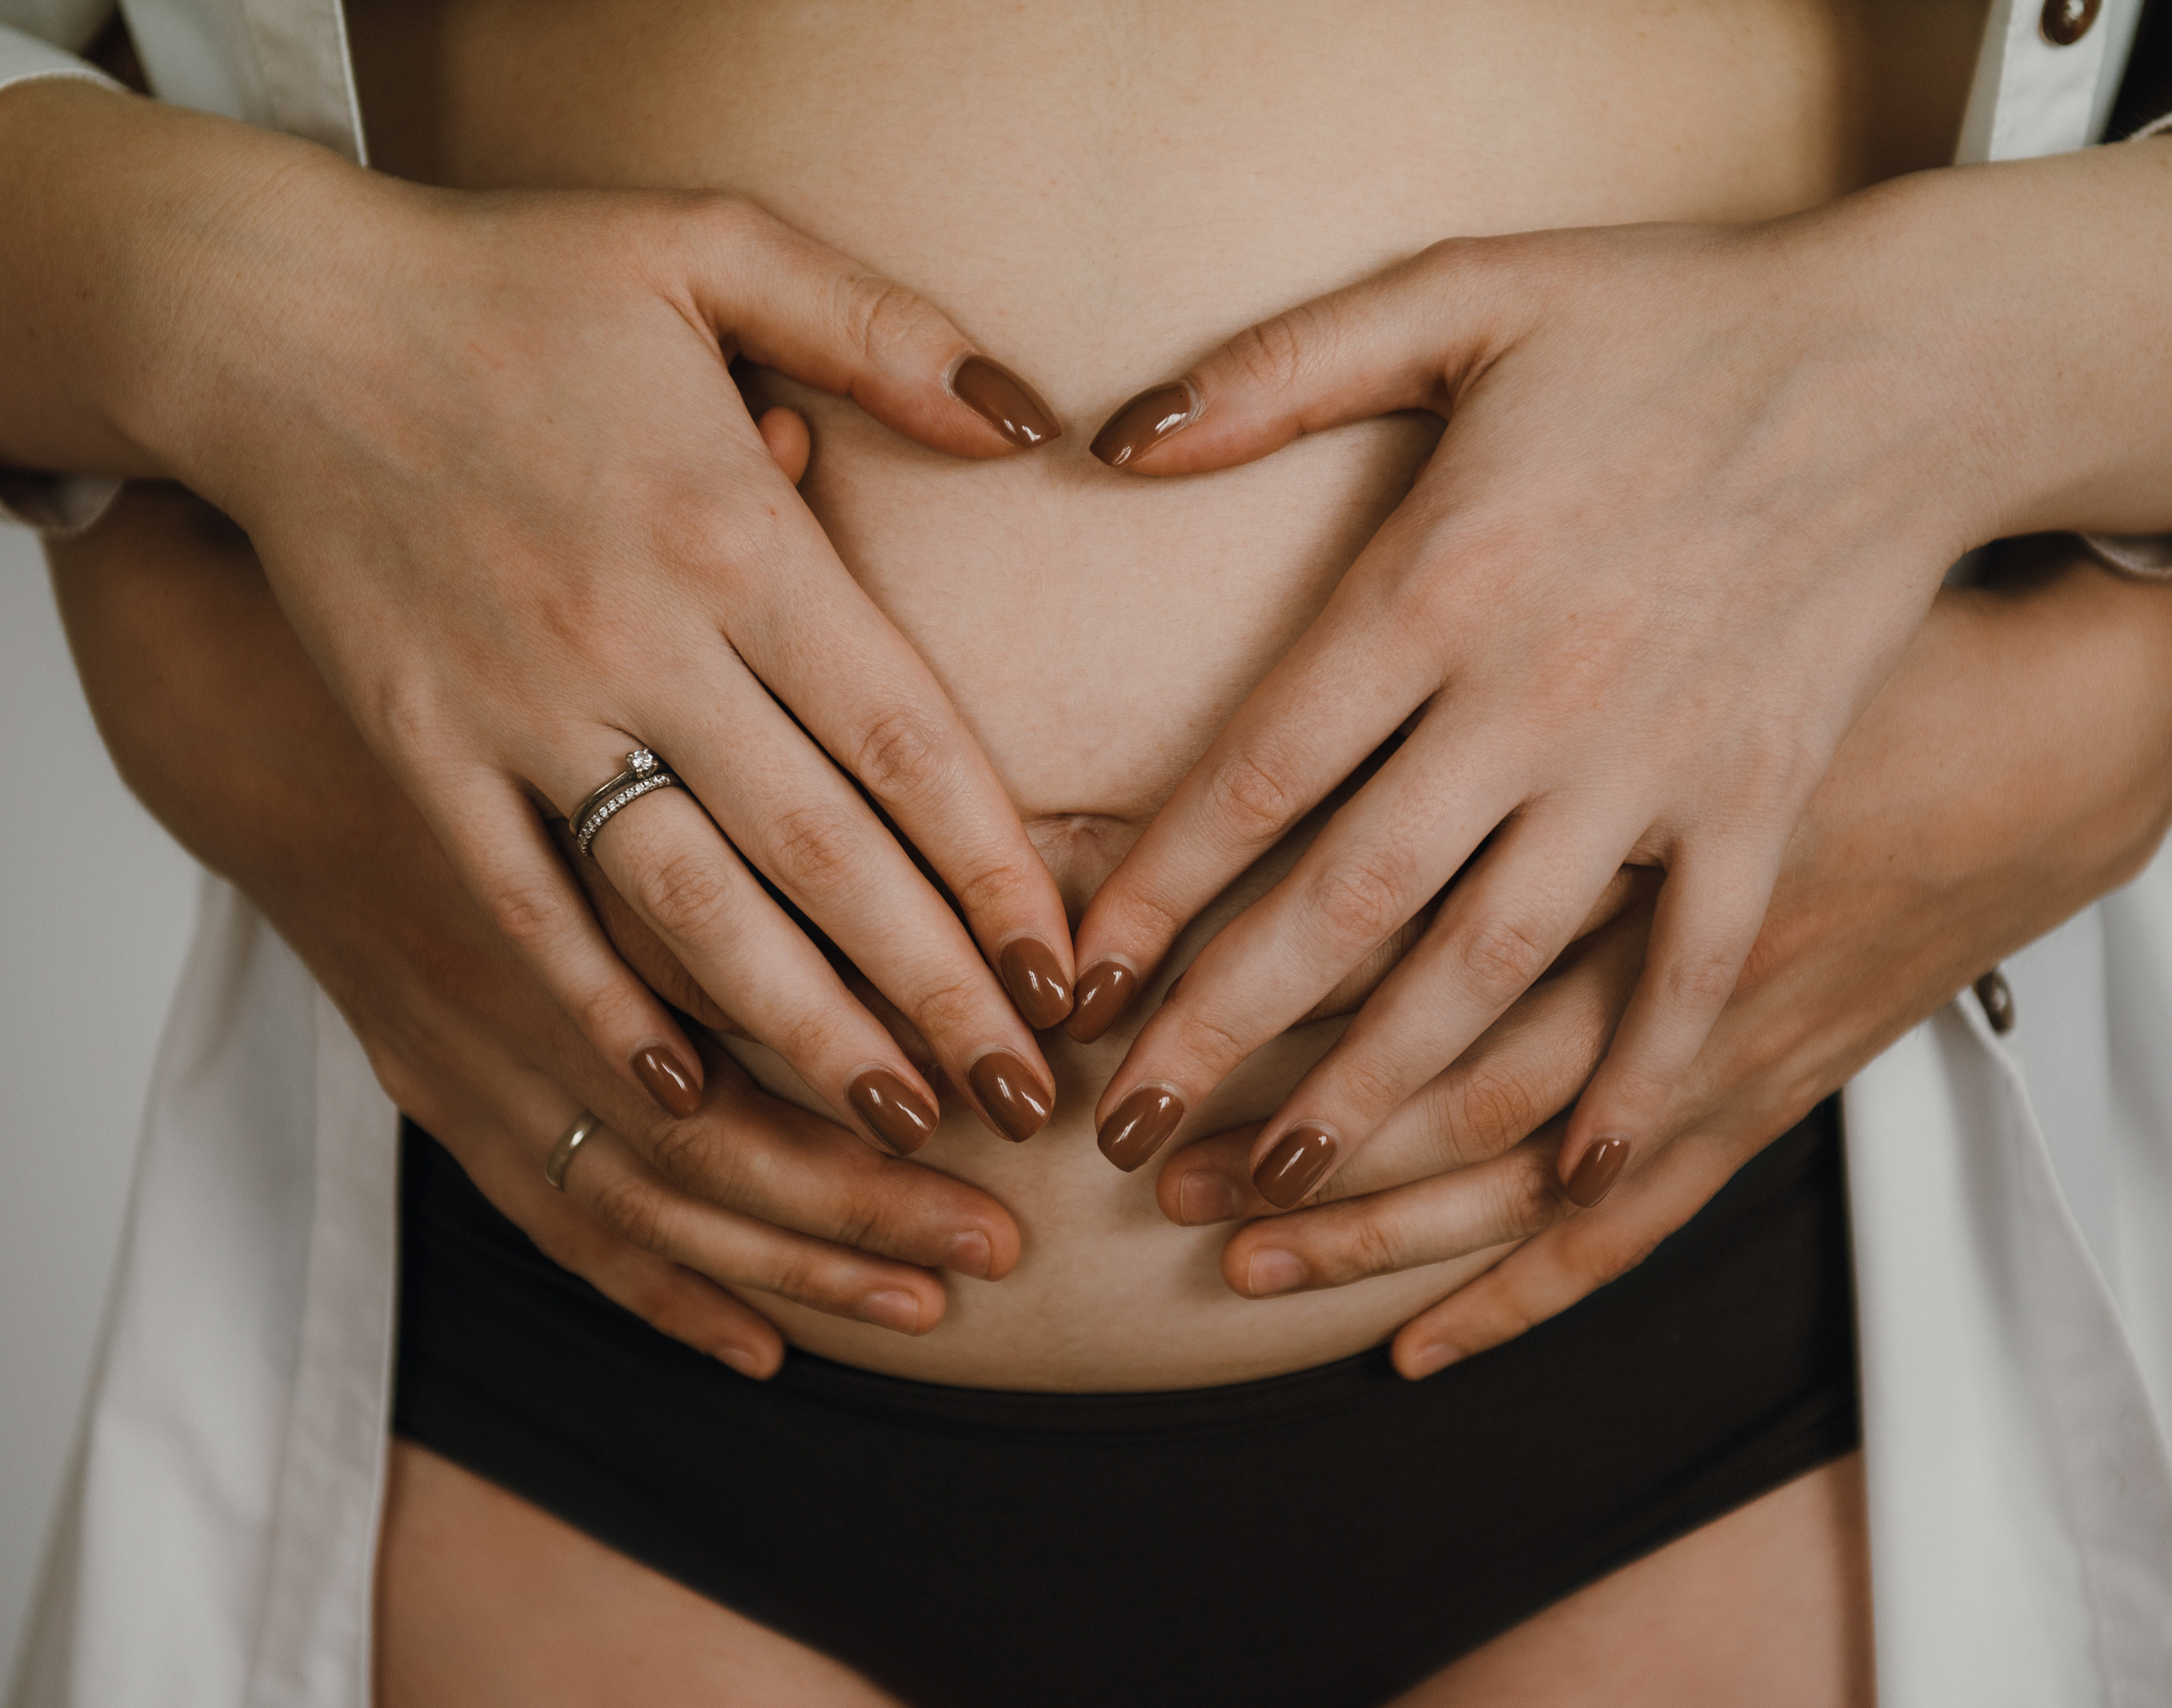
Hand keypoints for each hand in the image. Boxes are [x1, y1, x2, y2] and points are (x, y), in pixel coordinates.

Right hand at [4, 78, 1074, 1151]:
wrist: (272, 319)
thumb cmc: (512, 281)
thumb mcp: (711, 242)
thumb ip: (882, 326)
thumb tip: (1032, 413)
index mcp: (732, 529)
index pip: (903, 734)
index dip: (997, 867)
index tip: (1065, 972)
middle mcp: (637, 634)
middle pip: (819, 849)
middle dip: (933, 988)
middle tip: (1023, 1102)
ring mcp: (520, 706)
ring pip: (685, 904)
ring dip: (801, 1028)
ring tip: (901, 1127)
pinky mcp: (421, 750)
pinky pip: (521, 901)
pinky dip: (598, 1002)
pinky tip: (681, 1092)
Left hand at [1074, 136, 2171, 1206]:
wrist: (1913, 360)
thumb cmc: (1675, 320)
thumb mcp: (1463, 292)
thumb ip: (1280, 366)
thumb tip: (1115, 432)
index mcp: (1439, 579)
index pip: (1258, 772)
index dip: (1151, 891)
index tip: (1071, 984)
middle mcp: (1533, 696)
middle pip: (1346, 902)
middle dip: (1220, 1032)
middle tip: (1124, 1135)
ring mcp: (1656, 767)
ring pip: (1492, 966)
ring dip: (1379, 1089)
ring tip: (1283, 1185)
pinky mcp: (1762, 805)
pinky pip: (1690, 972)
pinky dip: (1634, 1080)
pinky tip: (1568, 1173)